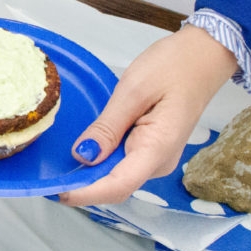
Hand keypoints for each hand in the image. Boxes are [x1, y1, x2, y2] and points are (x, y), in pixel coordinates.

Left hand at [58, 25, 238, 206]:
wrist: (203, 56)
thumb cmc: (173, 66)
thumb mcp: (133, 91)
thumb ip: (108, 126)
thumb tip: (83, 155)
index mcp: (158, 148)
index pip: (117, 185)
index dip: (85, 193)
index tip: (56, 192)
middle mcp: (159, 162)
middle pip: (115, 186)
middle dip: (82, 187)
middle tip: (47, 180)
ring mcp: (157, 158)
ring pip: (117, 177)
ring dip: (90, 175)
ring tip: (58, 169)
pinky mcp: (151, 150)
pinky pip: (123, 164)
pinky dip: (101, 162)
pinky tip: (83, 152)